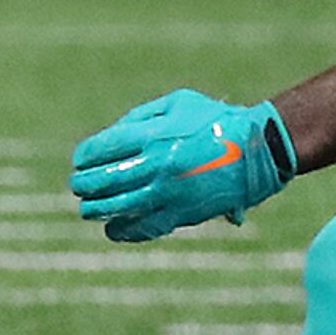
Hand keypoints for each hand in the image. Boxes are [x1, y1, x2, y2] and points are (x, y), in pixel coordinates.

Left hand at [70, 90, 296, 243]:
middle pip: (107, 178)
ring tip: (87, 209)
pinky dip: (126, 230)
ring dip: (98, 209)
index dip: (86, 156)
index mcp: (155, 135)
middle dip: (85, 183)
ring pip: (121, 206)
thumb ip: (140, 117)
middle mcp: (158, 165)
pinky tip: (112, 229)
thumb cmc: (215, 121)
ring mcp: (170, 192)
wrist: (258, 148)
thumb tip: (109, 137)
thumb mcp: (176, 104)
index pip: (104, 148)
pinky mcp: (183, 213)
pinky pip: (147, 227)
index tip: (79, 160)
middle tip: (77, 185)